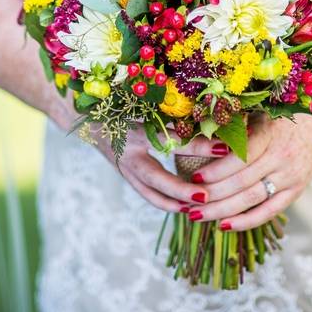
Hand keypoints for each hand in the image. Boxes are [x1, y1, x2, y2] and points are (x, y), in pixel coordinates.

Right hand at [49, 93, 230, 212]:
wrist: (87, 117)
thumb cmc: (122, 104)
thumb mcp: (146, 104)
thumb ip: (174, 114)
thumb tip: (210, 116)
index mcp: (136, 130)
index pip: (172, 140)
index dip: (199, 144)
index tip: (224, 147)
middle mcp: (128, 153)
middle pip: (157, 178)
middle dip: (183, 190)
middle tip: (207, 196)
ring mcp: (125, 168)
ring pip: (151, 193)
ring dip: (176, 202)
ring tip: (201, 207)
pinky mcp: (127, 176)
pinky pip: (147, 194)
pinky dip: (166, 202)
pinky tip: (185, 207)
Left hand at [182, 113, 311, 229]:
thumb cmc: (284, 116)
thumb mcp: (261, 112)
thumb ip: (235, 125)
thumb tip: (196, 135)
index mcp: (269, 132)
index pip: (239, 157)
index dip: (216, 170)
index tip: (194, 176)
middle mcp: (281, 156)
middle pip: (241, 182)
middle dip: (212, 195)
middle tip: (187, 201)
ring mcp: (290, 176)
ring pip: (251, 199)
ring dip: (222, 211)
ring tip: (197, 215)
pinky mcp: (295, 191)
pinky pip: (269, 212)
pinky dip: (246, 221)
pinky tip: (225, 225)